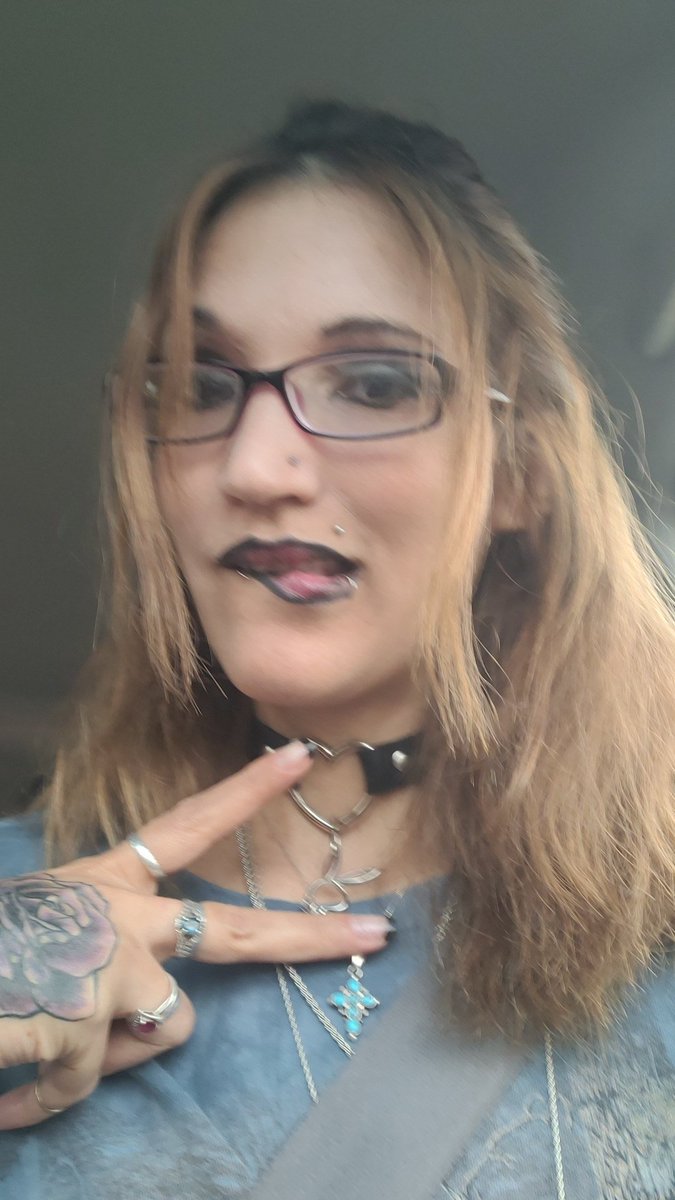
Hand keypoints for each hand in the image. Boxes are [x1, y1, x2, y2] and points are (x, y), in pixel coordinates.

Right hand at [0, 742, 390, 1128]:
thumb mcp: (47, 922)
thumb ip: (104, 946)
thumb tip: (145, 1006)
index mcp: (105, 878)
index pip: (188, 824)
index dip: (247, 792)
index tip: (300, 758)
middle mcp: (121, 914)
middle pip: (238, 928)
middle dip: (312, 933)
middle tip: (377, 934)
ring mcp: (114, 967)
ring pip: (167, 1024)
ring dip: (114, 1047)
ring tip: (44, 1042)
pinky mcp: (92, 1023)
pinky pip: (98, 1077)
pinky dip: (55, 1091)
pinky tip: (13, 1083)